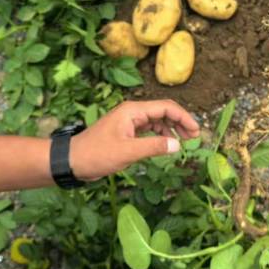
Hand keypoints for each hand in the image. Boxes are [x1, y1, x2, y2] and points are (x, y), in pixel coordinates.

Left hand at [69, 100, 199, 179]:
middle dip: (180, 122)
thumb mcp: (127, 152)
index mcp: (133, 111)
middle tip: (194, 137)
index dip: (183, 117)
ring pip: (157, 120)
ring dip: (172, 128)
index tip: (196, 131)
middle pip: (163, 111)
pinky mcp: (127, 132)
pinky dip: (161, 135)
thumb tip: (177, 145)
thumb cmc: (97, 154)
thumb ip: (154, 147)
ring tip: (183, 142)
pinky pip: (149, 129)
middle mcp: (133, 112)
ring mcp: (129, 122)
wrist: (72, 161)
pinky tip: (167, 144)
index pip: (165, 108)